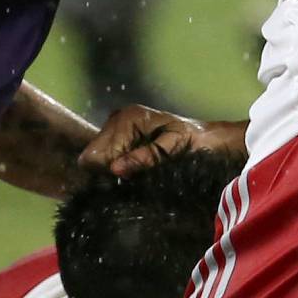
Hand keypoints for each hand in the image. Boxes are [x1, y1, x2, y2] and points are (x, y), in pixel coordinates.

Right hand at [80, 104, 245, 178]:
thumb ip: (144, 158)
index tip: (126, 180)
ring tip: (136, 172)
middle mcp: (117, 117)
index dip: (108, 171)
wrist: (205, 138)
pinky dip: (115, 165)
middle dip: (108, 171)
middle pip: (91, 156)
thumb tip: (114, 170)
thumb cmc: (192, 142)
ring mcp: (116, 125)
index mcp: (128, 118)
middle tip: (132, 178)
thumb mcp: (171, 150)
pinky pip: (104, 156)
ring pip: (95, 158)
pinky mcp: (119, 134)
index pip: (96, 154)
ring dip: (112, 170)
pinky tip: (132, 168)